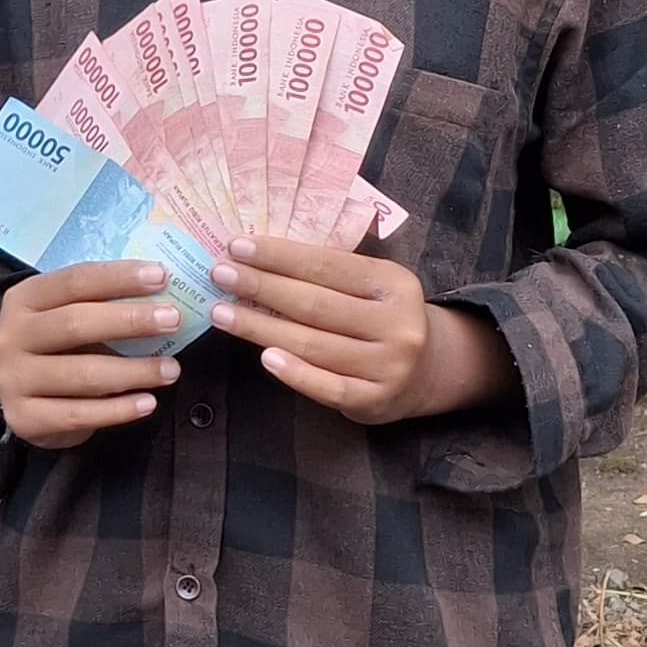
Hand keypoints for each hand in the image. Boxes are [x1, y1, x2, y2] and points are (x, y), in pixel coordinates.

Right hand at [0, 259, 181, 447]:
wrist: (12, 393)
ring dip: (134, 371)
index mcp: (25, 299)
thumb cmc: (53, 345)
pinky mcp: (25, 419)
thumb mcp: (63, 314)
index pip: (75, 281)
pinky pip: (79, 414)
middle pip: (75, 324)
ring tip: (171, 370)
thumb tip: (163, 298)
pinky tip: (147, 403)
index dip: (119, 278)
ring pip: (82, 375)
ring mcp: (14, 380)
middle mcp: (12, 337)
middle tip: (172, 320)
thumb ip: (101, 304)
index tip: (161, 277)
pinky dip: (118, 410)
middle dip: (130, 321)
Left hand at [206, 236, 511, 425]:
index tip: (237, 246)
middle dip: (261, 286)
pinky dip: (295, 373)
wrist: (426, 373)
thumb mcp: (372, 287)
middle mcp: (396, 322)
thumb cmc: (380, 318)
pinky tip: (264, 357)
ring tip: (222, 313)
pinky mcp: (375, 400)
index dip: (280, 255)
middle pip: (315, 303)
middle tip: (219, 274)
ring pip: (314, 343)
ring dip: (261, 327)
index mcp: (393, 283)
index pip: (327, 265)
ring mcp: (388, 365)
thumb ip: (329, 272)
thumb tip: (258, 253)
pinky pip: (328, 387)